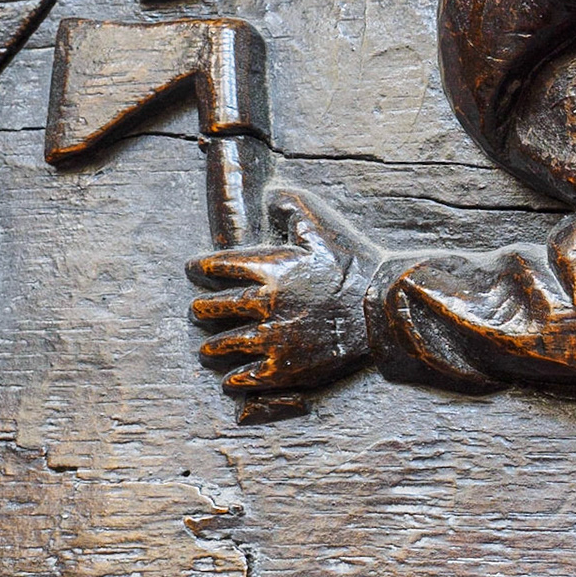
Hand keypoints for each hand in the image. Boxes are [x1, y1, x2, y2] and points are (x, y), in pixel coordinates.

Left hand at [187, 188, 378, 393]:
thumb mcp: (324, 231)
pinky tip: (231, 378)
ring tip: (208, 348)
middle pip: (214, 307)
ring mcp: (271, 338)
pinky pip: (245, 377)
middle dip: (201, 309)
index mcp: (271, 270)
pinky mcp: (283, 368)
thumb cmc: (354, 269)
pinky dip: (233, 378)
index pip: (220, 266)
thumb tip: (272, 197)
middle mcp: (264, 304)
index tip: (194, 269)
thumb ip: (294, 209)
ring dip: (212, 347)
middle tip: (197, 310)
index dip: (202, 267)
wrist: (381, 311)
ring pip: (224, 345)